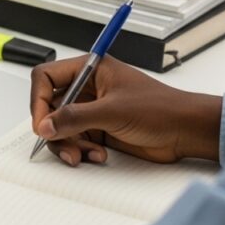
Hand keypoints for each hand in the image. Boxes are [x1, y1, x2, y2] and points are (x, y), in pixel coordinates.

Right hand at [30, 55, 221, 165]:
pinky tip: (98, 155)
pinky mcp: (99, 130)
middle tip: (62, 144)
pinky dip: (81, 151)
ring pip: (60, 127)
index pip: (47, 77)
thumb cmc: (160, 109)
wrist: (185, 132)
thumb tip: (45, 124)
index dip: (39, 99)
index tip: (41, 122)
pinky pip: (75, 141)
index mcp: (90, 69)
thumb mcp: (113, 111)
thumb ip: (75, 117)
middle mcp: (88, 88)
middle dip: (54, 128)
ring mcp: (93, 110)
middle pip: (50, 106)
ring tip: (83, 155)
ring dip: (68, 144)